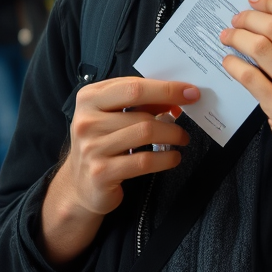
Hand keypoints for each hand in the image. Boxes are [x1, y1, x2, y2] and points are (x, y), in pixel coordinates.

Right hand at [40, 78, 198, 264]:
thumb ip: (137, 102)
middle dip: (171, 110)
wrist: (81, 185)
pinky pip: (144, 161)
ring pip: (145, 133)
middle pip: (140, 111)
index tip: (190, 91)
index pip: (133, 87)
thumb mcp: (112, 115)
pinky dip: (166, 158)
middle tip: (189, 113)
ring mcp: (92, 147)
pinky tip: (174, 157)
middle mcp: (86, 120)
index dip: (166, 88)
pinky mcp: (102, 172)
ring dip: (172, 134)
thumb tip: (174, 97)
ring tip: (181, 138)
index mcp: (89, 98)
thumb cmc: (102, 142)